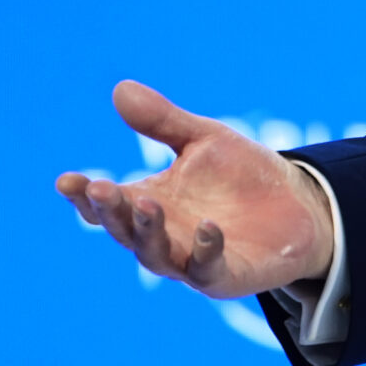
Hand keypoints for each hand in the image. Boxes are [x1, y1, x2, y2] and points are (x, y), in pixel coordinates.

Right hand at [55, 81, 335, 298]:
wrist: (298, 206)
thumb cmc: (241, 176)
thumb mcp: (205, 140)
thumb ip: (163, 121)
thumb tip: (120, 89)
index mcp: (148, 201)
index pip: (106, 203)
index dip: (83, 195)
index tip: (67, 180)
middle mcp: (162, 235)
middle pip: (123, 229)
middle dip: (111, 211)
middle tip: (101, 189)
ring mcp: (189, 260)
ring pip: (156, 255)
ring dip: (148, 232)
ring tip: (148, 203)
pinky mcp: (224, 276)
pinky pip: (208, 269)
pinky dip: (205, 250)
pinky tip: (210, 228)